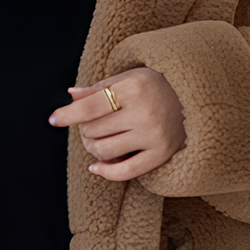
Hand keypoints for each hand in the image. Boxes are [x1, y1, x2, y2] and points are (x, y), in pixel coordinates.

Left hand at [48, 65, 185, 180]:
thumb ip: (98, 88)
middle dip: (84, 128)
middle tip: (88, 124)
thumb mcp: (128, 77)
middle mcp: (144, 113)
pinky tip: (95, 167)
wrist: (195, 97)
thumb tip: (71, 95)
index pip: (90, 107)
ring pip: (104, 151)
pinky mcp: (161, 153)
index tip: (54, 119)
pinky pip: (125, 171)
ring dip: (92, 148)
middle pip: (93, 130)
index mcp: (133, 88)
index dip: (67, 114)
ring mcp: (153, 136)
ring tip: (97, 139)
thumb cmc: (155, 85)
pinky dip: (105, 172)